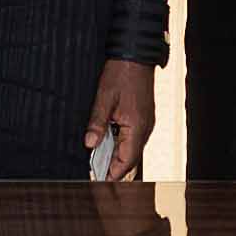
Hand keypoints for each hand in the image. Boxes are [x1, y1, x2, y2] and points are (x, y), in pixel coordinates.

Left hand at [84, 59, 155, 180]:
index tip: (98, 181)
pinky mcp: (143, 118)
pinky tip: (107, 142)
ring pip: (132, 149)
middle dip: (113, 168)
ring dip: (116, 156)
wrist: (136, 55)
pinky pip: (133, 138)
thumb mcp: (104, 98)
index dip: (112, 174)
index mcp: (137, 127)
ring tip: (98, 161)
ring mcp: (146, 123)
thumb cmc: (122, 73)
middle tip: (94, 174)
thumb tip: (90, 144)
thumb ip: (97, 123)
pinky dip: (121, 144)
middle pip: (130, 159)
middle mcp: (145, 128)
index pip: (126, 161)